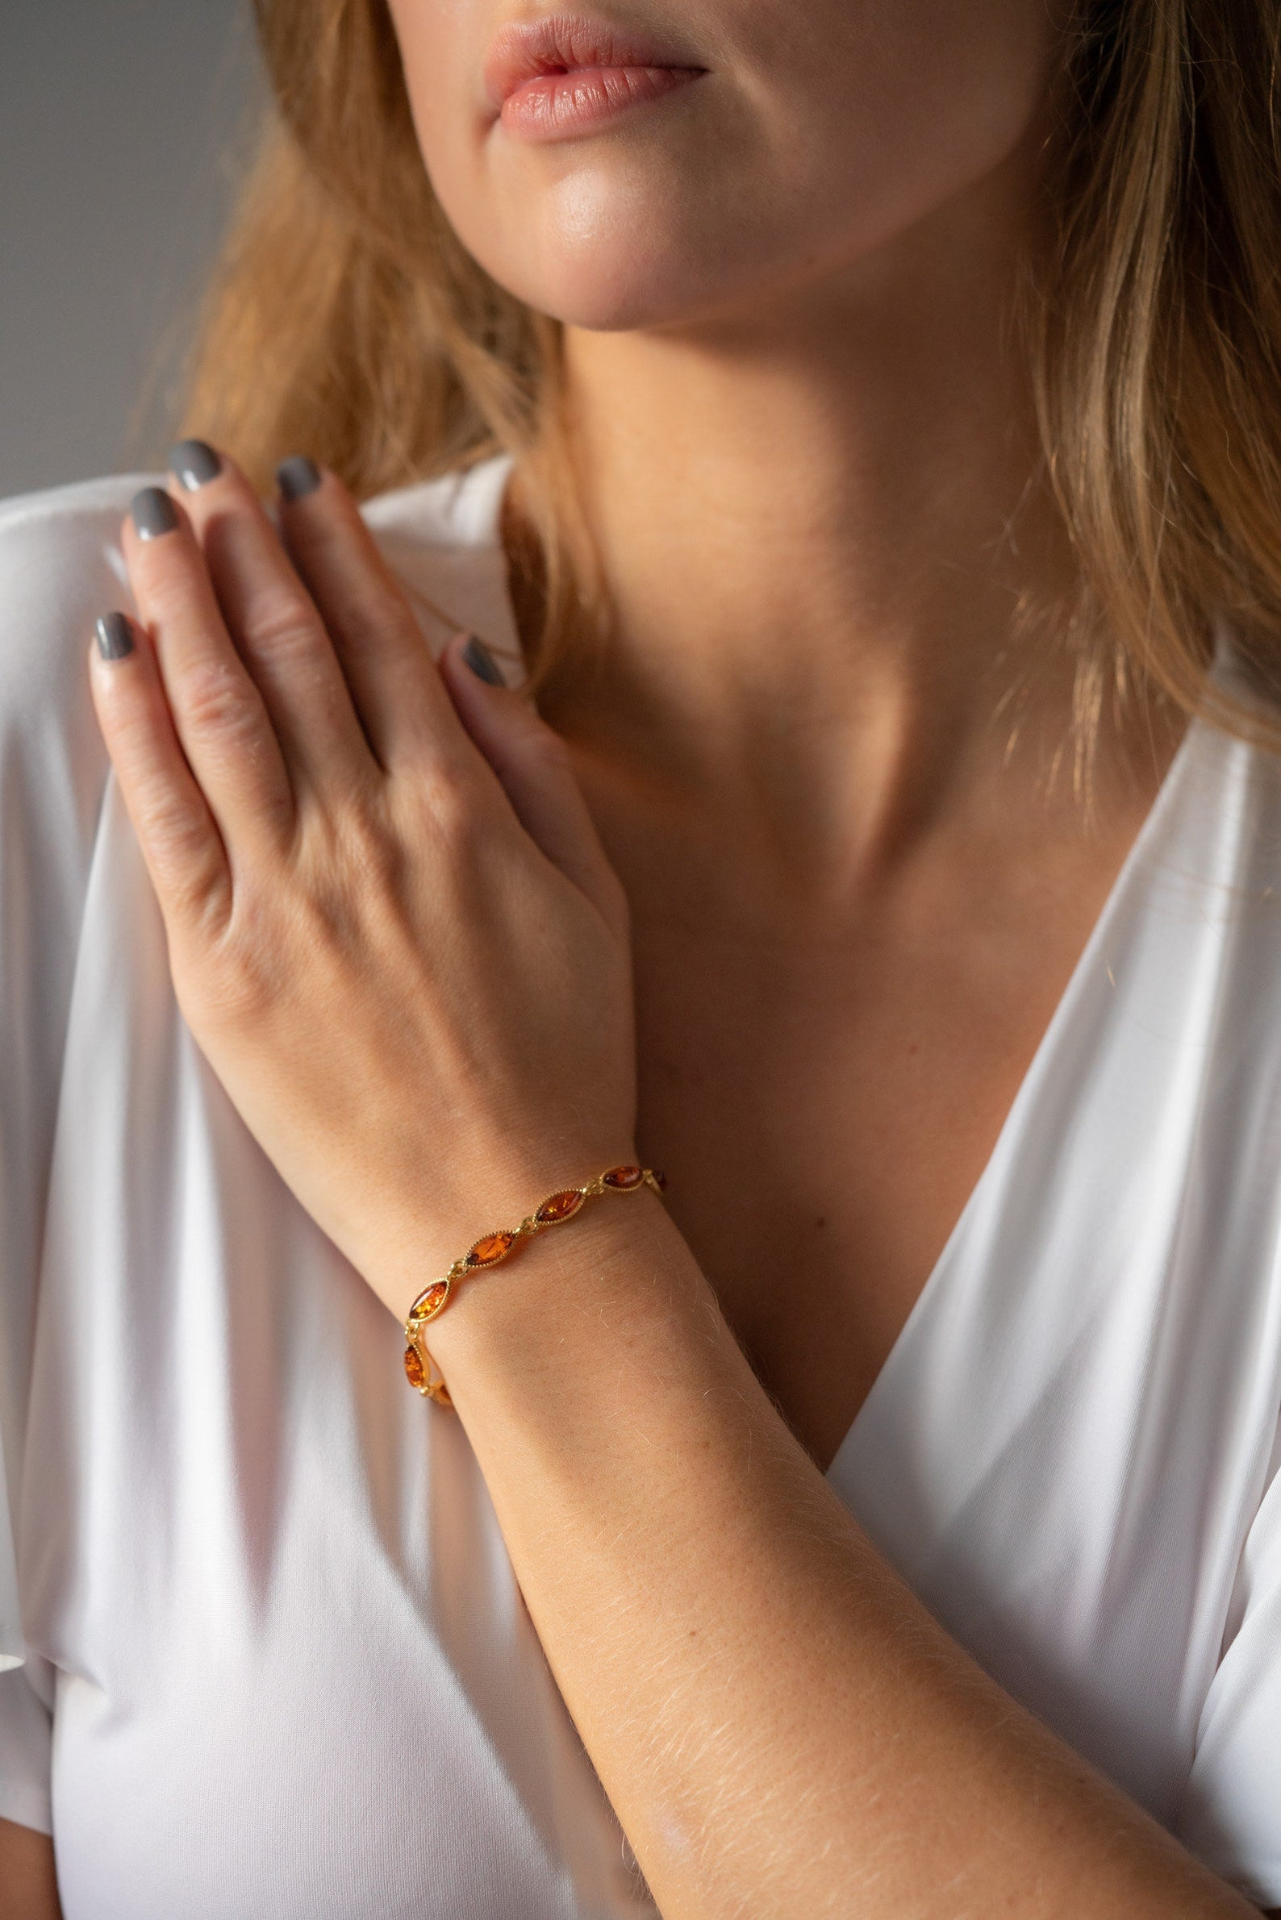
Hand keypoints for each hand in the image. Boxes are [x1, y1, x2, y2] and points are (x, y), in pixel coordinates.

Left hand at [88, 450, 637, 1319]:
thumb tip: (469, 657)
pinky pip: (170, 824)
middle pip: (291, 657)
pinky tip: (118, 656)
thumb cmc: (567, 1062)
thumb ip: (532, 767)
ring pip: (221, 716)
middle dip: (240, 550)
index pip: (381, 646)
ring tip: (150, 525)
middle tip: (201, 472)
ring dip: (181, 606)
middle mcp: (369, 834)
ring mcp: (291, 899)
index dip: (333, 552)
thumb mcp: (592, 900)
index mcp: (461, 811)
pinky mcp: (224, 969)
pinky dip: (139, 730)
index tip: (296, 482)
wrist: (514, 1213)